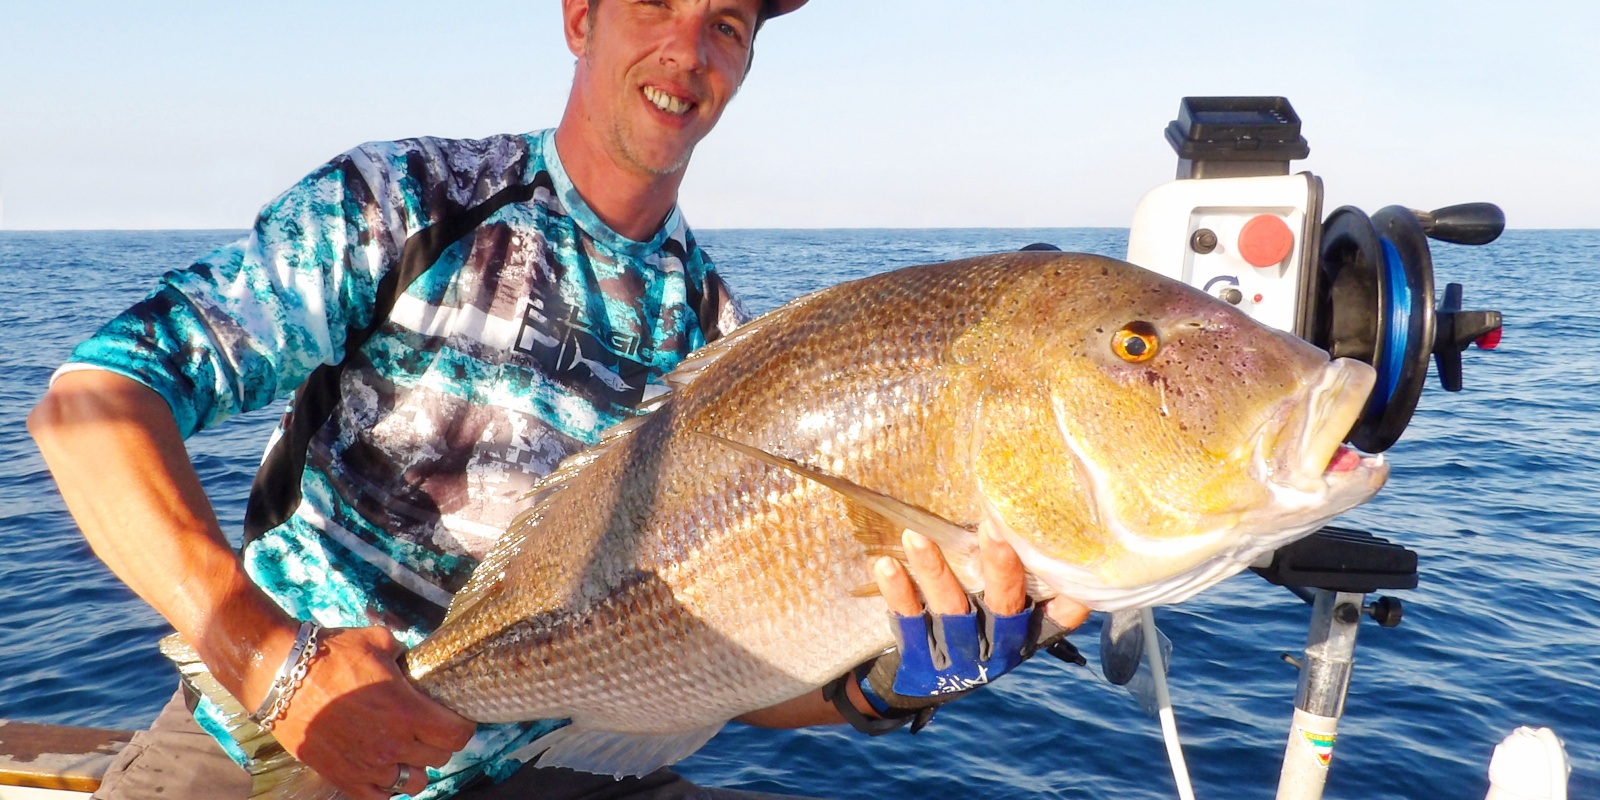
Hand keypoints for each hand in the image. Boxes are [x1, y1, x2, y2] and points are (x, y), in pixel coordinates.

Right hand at [261, 626, 475, 799]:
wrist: (282, 678)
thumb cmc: (331, 656)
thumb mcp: (378, 642)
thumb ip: (404, 653)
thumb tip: (413, 659)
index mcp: (407, 711)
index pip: (457, 736)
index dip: (462, 727)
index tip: (457, 719)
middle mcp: (392, 744)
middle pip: (439, 758)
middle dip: (438, 743)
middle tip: (427, 730)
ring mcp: (368, 766)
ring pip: (413, 783)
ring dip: (415, 768)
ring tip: (405, 752)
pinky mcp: (344, 778)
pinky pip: (380, 798)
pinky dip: (387, 787)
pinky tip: (384, 770)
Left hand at [873, 526, 1088, 696]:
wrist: (919, 684)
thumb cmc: (972, 629)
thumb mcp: (1002, 612)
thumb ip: (1019, 575)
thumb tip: (1028, 511)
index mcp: (1025, 631)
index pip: (1062, 613)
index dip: (1074, 590)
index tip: (1074, 553)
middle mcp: (998, 644)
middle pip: (1004, 602)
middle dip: (1000, 565)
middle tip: (992, 525)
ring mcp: (958, 652)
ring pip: (950, 608)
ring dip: (934, 570)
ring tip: (916, 535)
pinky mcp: (920, 655)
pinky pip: (908, 619)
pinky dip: (899, 592)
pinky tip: (886, 564)